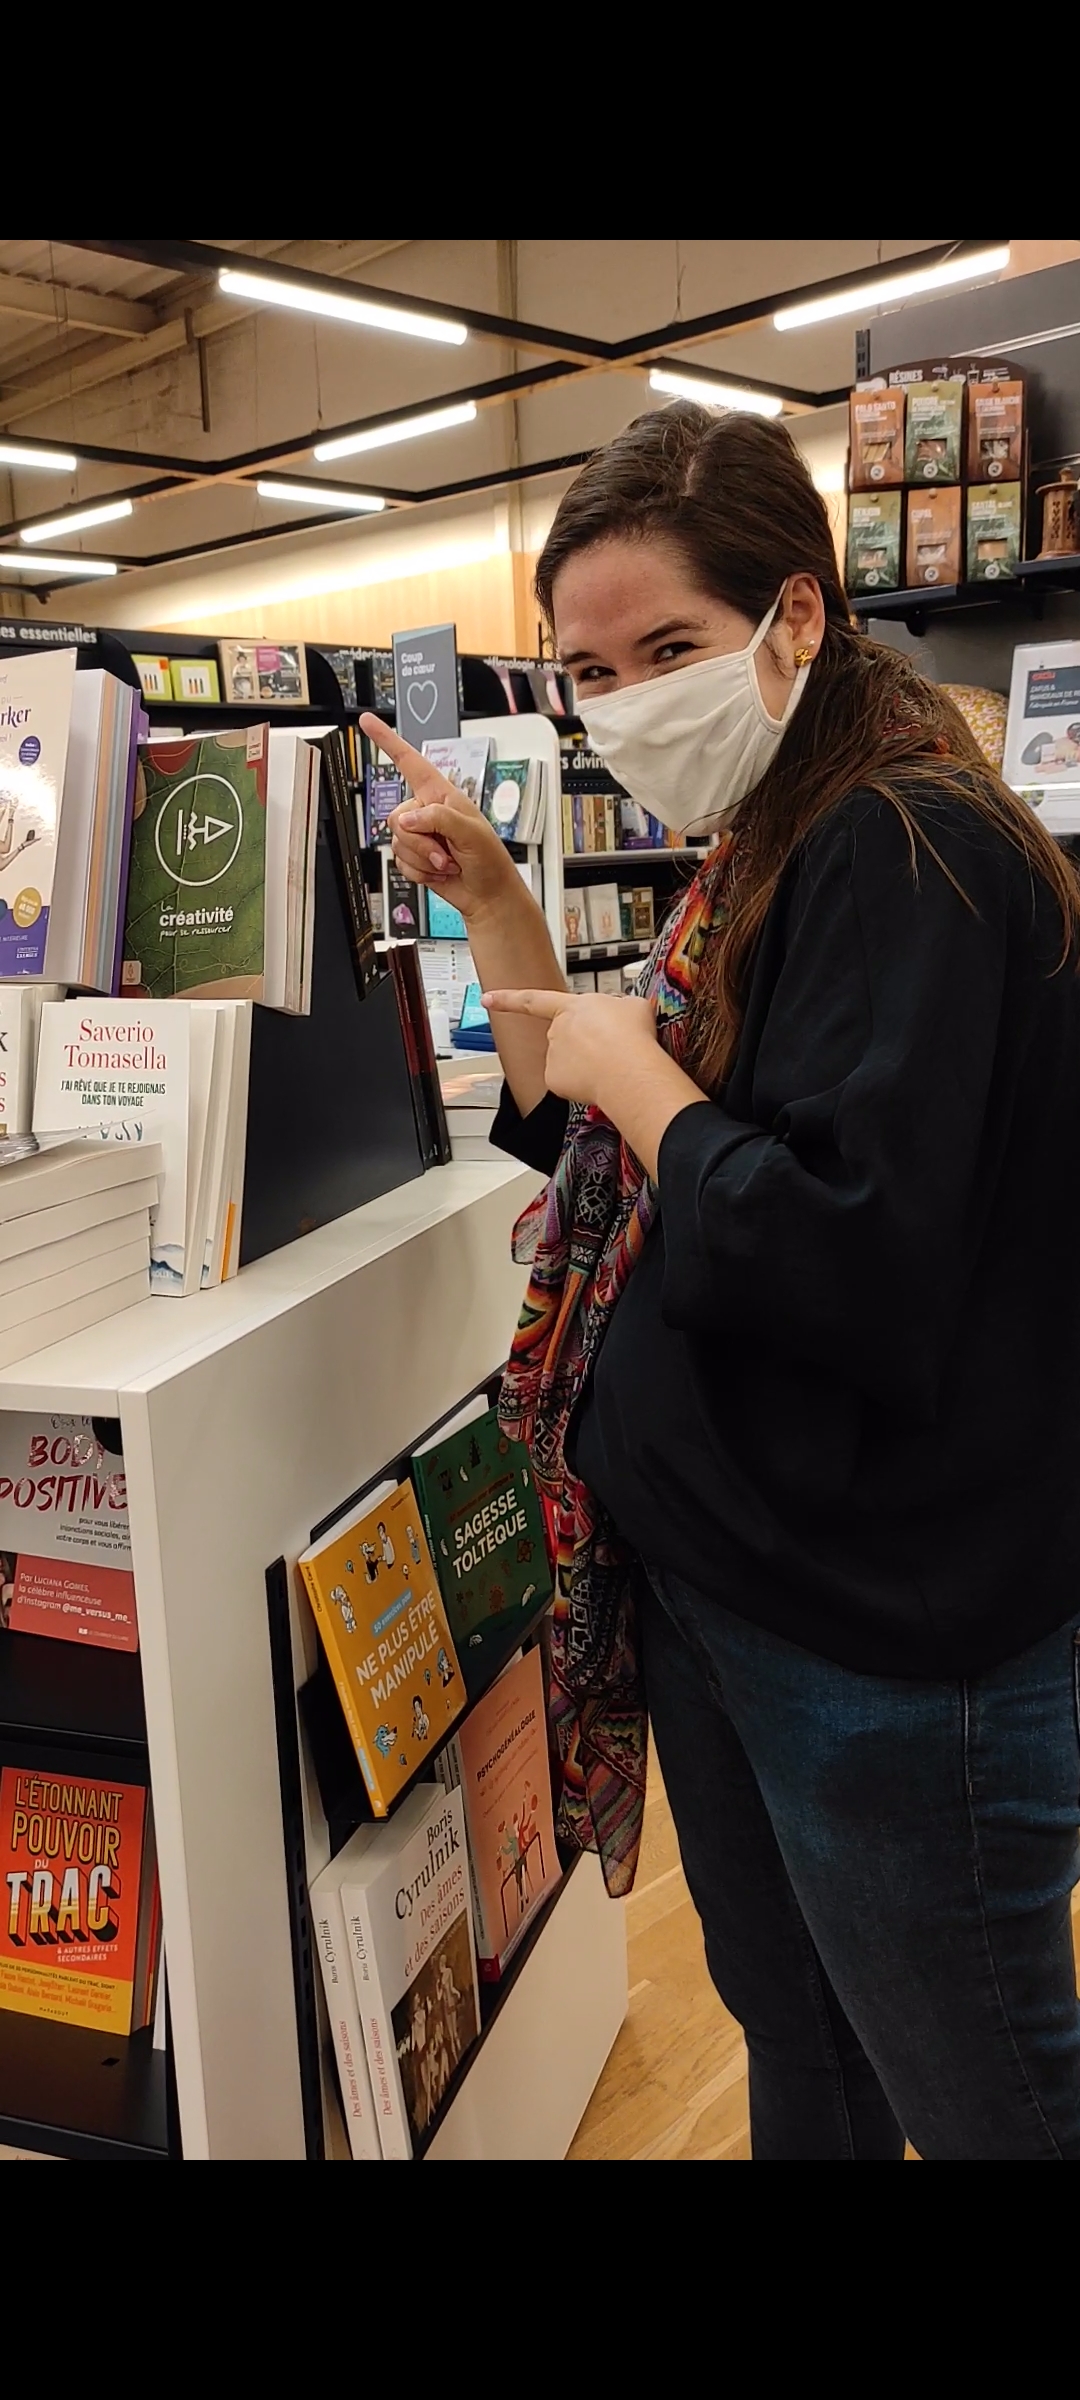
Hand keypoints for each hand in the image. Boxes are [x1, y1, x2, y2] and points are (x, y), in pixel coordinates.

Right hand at [360, 713, 519, 925]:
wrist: (487, 894)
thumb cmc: (489, 859)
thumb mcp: (471, 832)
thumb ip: (438, 818)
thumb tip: (407, 818)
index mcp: (441, 795)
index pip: (410, 762)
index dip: (388, 741)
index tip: (368, 722)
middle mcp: (426, 811)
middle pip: (397, 817)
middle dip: (420, 842)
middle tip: (446, 853)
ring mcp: (419, 836)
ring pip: (397, 843)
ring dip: (423, 860)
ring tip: (448, 863)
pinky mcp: (414, 857)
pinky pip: (399, 863)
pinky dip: (420, 873)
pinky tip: (439, 872)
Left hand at [482, 987, 659, 1109]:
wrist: (628, 1069)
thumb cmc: (633, 1036)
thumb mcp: (632, 1006)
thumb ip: (618, 1007)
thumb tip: (620, 1015)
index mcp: (572, 1007)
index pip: (532, 1000)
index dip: (507, 999)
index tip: (487, 998)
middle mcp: (556, 1030)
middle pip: (565, 1039)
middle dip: (585, 1046)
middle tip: (612, 1051)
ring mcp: (552, 1055)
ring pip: (569, 1063)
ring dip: (587, 1065)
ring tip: (612, 1065)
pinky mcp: (553, 1080)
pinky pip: (568, 1084)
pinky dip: (582, 1085)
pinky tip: (599, 1081)